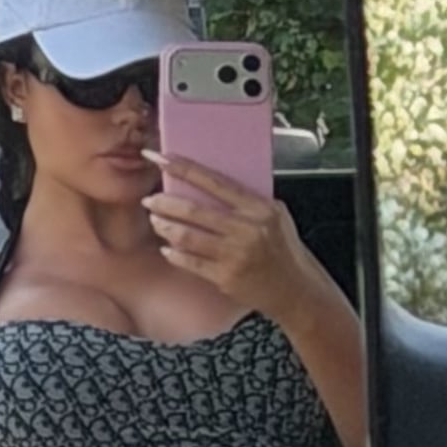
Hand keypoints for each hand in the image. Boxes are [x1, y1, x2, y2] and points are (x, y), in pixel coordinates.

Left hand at [140, 150, 321, 329]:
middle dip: (165, 202)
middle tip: (151, 199)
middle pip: (194, 210)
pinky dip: (174, 254)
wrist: (295, 288)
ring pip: (187, 236)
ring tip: (156, 222)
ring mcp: (235, 254)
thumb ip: (247, 201)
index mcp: (259, 208)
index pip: (215, 182)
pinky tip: (168, 249)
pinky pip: (190, 262)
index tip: (161, 159)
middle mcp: (247, 229)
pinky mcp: (225, 276)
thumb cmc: (284, 250)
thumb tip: (208, 185)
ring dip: (165, 227)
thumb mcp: (275, 216)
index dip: (185, 168)